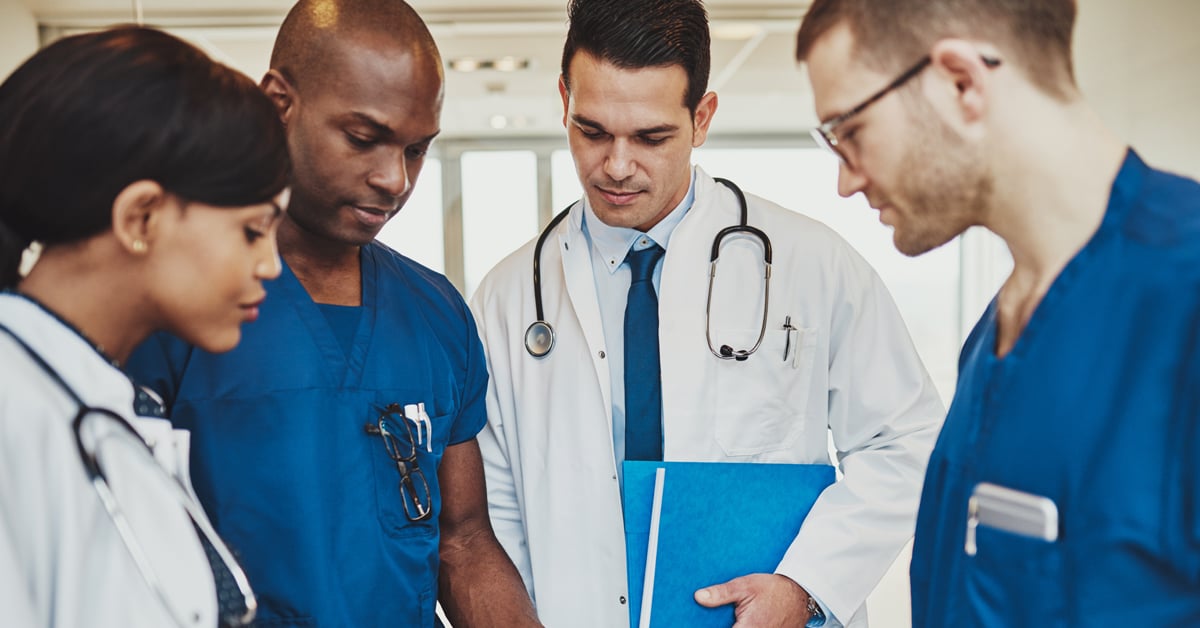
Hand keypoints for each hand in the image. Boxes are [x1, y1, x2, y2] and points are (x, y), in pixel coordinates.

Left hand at [694, 573, 811, 627]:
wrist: (800, 594)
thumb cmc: (773, 589)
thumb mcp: (744, 586)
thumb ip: (721, 593)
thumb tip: (699, 597)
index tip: (702, 624)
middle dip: (724, 626)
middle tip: (727, 616)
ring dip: (736, 627)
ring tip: (737, 617)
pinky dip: (745, 627)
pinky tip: (743, 620)